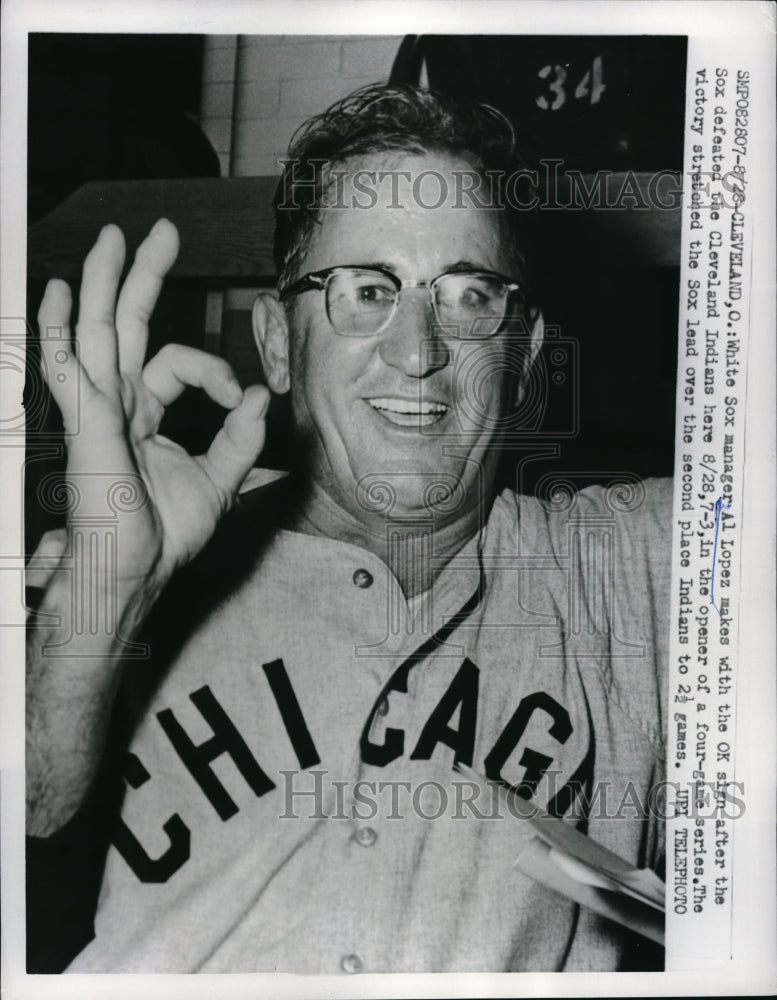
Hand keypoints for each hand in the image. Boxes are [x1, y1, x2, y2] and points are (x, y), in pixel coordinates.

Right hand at [37, 219, 269, 597]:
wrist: (134, 571)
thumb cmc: (166, 535)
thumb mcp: (219, 480)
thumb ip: (239, 438)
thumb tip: (256, 396)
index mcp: (146, 413)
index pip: (178, 363)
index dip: (213, 369)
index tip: (239, 399)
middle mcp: (119, 404)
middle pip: (129, 325)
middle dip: (144, 276)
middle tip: (161, 231)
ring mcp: (97, 410)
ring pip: (98, 332)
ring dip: (106, 282)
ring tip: (117, 237)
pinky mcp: (84, 424)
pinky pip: (65, 368)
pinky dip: (59, 328)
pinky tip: (62, 291)